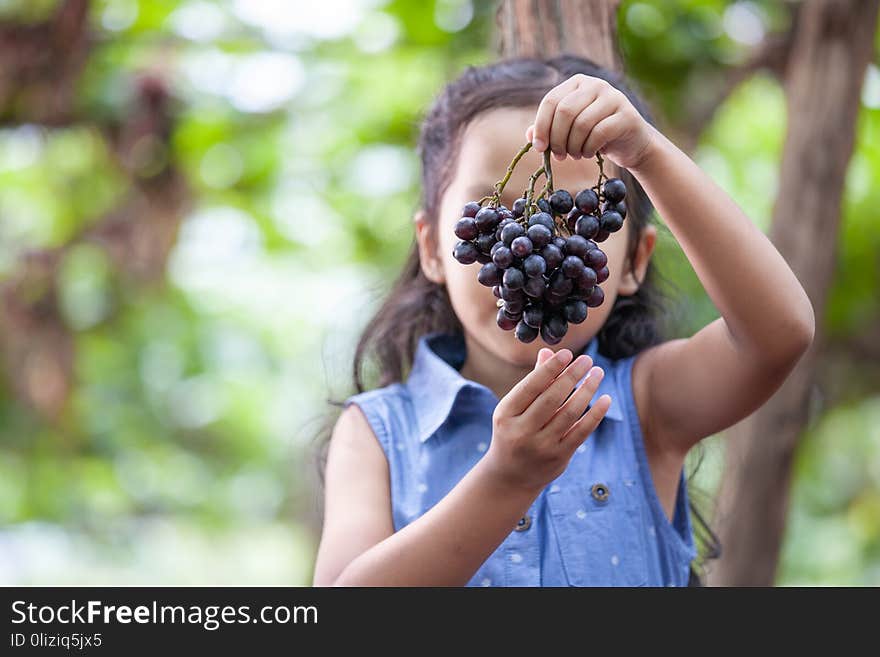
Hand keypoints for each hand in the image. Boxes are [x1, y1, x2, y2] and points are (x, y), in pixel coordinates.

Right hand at [483, 346, 611, 491]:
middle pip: (551, 398)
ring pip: (569, 413)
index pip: (531, 386)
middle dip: (571, 376)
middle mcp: (521, 431)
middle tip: (587, 360)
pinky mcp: (559, 457)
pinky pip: (582, 432)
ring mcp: (541, 446)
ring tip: (598, 373)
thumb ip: (533, 383)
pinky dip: (595, 414)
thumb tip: (549, 353)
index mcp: (505, 414)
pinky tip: (605, 399)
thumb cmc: (513, 432)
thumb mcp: (514, 408)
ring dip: (587, 390)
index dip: (550, 368)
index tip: (567, 353)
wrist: (510, 476)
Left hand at [525, 73, 657, 170]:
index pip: (551, 101)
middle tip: (559, 156)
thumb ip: (549, 130)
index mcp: (577, 83)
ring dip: (573, 146)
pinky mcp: (626, 115)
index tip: (540, 148)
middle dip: (557, 139)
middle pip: (564, 112)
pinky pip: (599, 133)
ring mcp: (613, 97)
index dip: (541, 126)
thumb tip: (529, 136)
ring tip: (575, 155)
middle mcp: (596, 84)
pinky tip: (588, 153)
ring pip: (581, 124)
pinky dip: (588, 148)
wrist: (631, 143)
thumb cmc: (595, 135)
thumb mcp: (569, 130)